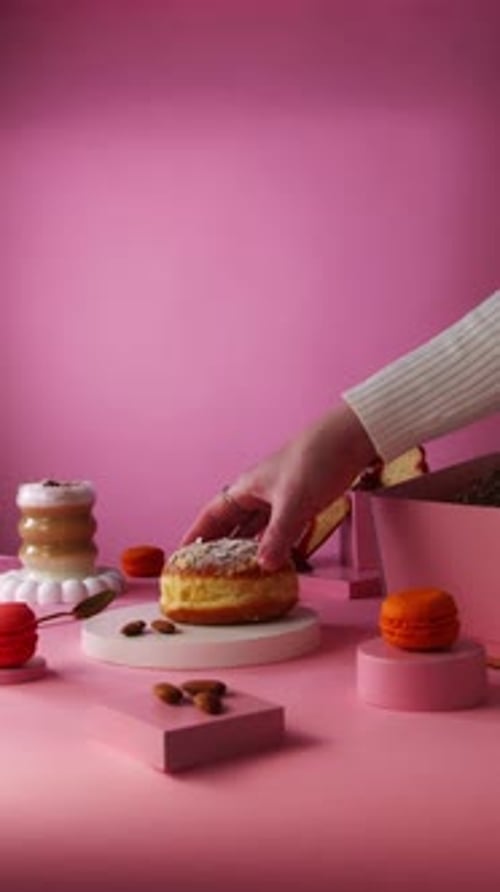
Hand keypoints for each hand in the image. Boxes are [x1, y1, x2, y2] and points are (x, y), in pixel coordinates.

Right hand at [181, 401, 376, 570]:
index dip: (195, 535)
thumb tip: (264, 566)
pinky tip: (273, 560)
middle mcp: (258, 494)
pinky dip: (273, 545)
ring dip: (246, 549)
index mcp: (246, 488)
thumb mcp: (294, 502)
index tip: (181, 556)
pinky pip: (278, 530)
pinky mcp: (300, 504)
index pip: (212, 515)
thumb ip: (278, 536)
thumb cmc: (316, 460)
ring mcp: (279, 499)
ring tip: (235, 574)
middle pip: (230, 524)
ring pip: (254, 529)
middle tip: (205, 573)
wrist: (350, 440)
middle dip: (217, 547)